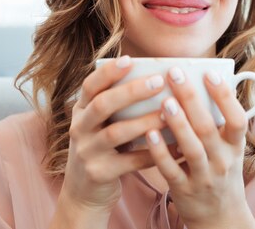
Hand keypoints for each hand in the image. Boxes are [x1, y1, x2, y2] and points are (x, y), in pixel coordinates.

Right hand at [59, 56, 165, 214]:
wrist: (83, 194)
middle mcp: (79, 129)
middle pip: (102, 105)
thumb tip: (157, 79)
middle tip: (159, 81)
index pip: (90, 85)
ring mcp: (86, 152)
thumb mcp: (100, 125)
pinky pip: (129, 162)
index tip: (130, 59)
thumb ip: (117, 107)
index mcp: (81, 111)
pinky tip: (175, 147)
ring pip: (116, 133)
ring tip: (168, 113)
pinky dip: (153, 153)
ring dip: (144, 122)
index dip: (109, 72)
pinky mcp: (98, 174)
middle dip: (131, 91)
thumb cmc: (103, 149)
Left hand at [144, 68, 254, 228]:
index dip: (225, 96)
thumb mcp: (229, 149)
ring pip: (192, 148)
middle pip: (208, 128)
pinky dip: (160, 151)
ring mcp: (203, 177)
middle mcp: (222, 161)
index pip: (237, 119)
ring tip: (164, 101)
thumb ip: (218, 123)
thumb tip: (201, 83)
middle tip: (175, 73)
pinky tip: (149, 133)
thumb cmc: (220, 172)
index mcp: (235, 146)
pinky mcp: (183, 190)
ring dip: (178, 124)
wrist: (220, 218)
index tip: (209, 73)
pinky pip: (171, 169)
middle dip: (191, 99)